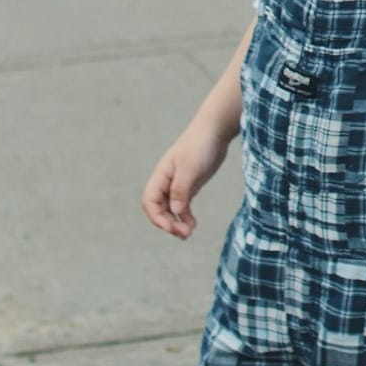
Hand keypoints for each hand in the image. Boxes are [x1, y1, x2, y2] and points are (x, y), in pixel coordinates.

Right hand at [141, 123, 233, 239]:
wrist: (215, 132)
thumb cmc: (200, 146)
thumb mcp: (190, 168)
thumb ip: (181, 190)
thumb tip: (174, 212)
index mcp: (161, 176)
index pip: (150, 202)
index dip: (157, 217)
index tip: (170, 227)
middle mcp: (166, 182)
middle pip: (159, 209)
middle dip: (168, 223)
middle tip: (184, 234)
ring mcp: (178, 185)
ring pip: (171, 210)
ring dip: (177, 223)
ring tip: (188, 233)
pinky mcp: (190, 186)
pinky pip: (183, 206)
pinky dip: (185, 217)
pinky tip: (193, 225)